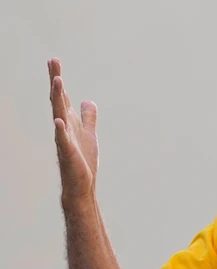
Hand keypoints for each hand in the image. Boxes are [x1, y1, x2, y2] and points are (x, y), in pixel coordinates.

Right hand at [48, 58, 98, 202]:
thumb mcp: (89, 133)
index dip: (58, 79)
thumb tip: (88, 101)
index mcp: (70, 121)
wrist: (81, 185)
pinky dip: (61, 130)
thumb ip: (88, 117)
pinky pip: (62, 140)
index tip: (53, 60)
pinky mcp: (68, 154)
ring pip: (59, 115)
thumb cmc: (82, 160)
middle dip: (56, 81)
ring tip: (57, 81)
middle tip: (53, 62)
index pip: (62, 96)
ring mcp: (65, 139)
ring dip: (58, 98)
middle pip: (58, 100)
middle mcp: (64, 127)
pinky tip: (59, 120)